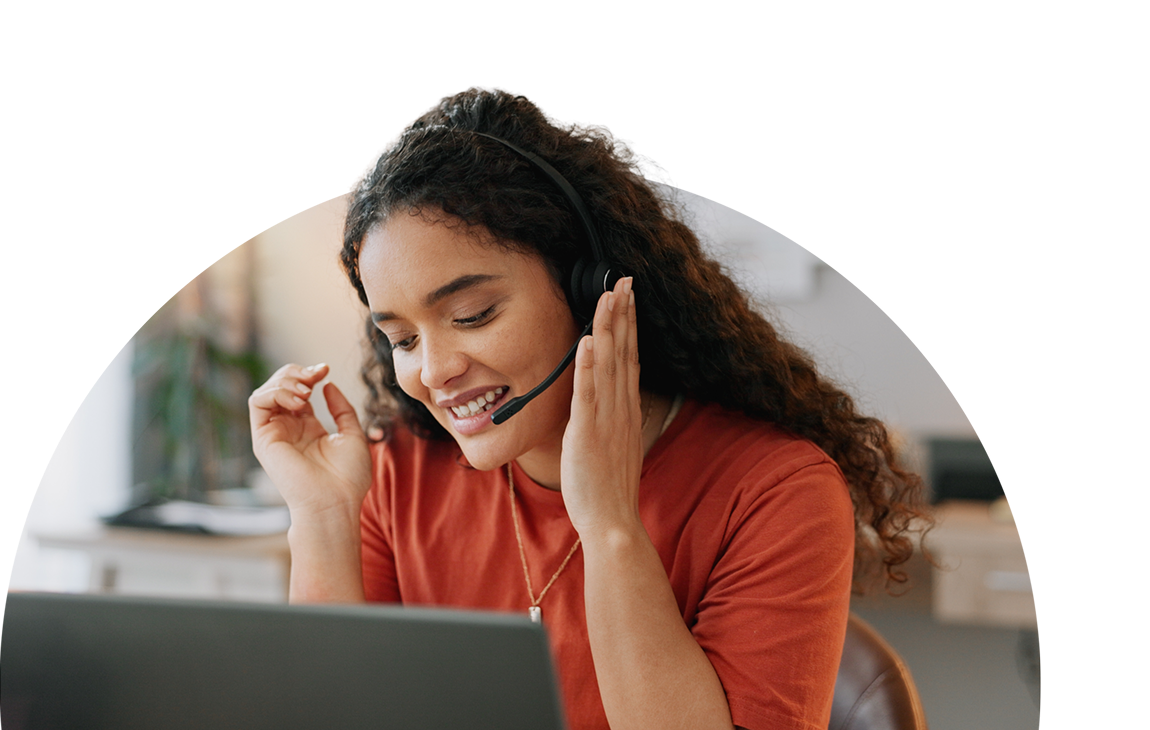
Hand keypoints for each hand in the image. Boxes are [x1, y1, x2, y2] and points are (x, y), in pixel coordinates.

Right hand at [248, 364, 371, 517]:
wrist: (335, 503)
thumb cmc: (348, 477)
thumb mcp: (352, 434)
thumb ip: (341, 409)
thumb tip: (328, 385)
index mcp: (308, 428)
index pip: (299, 391)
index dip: (309, 374)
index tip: (325, 369)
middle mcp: (288, 429)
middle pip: (280, 386)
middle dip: (295, 372)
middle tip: (314, 376)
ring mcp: (274, 433)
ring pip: (266, 391)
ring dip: (285, 380)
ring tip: (306, 391)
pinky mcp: (263, 439)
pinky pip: (257, 402)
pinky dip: (275, 391)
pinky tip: (297, 399)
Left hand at [561, 276, 644, 539]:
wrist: (613, 522)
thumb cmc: (609, 489)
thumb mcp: (618, 446)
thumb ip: (618, 420)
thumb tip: (621, 402)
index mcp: (626, 410)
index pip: (630, 357)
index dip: (629, 324)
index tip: (627, 295)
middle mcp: (621, 409)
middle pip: (624, 352)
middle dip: (623, 314)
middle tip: (623, 280)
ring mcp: (606, 420)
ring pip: (609, 365)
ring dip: (609, 329)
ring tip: (608, 297)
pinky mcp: (588, 433)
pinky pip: (588, 395)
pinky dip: (589, 367)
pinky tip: (589, 342)